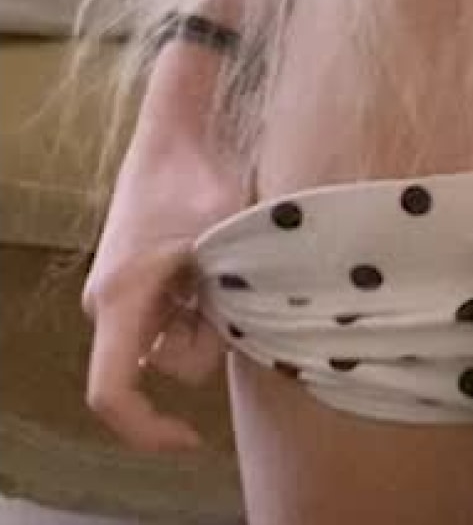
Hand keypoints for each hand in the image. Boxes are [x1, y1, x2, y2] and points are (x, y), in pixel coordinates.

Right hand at [83, 136, 248, 453]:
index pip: (113, 395)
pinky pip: (176, 318)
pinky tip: (217, 260)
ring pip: (179, 341)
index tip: (192, 439)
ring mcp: (125, 295)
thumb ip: (234, 296)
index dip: (147, 430)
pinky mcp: (141, 284)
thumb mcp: (227, 236)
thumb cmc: (197, 176)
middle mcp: (111, 304)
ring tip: (227, 260)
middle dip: (212, 336)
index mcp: (120, 300)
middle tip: (237, 281)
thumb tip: (267, 337)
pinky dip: (204, 301)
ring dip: (213, 314)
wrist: (177, 128)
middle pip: (169, 362)